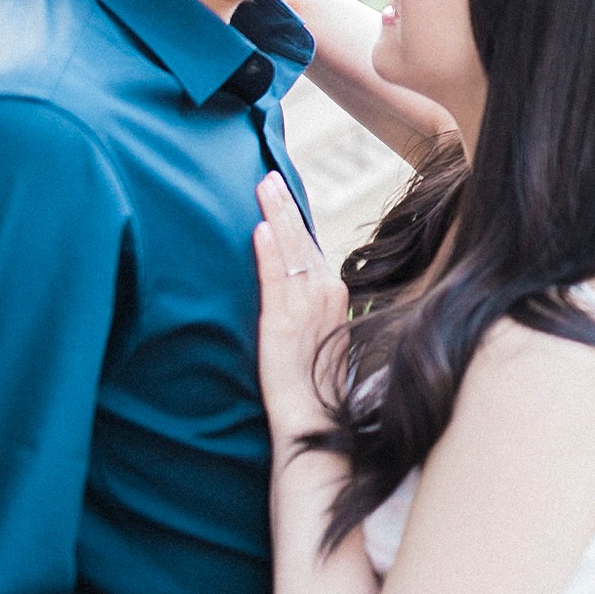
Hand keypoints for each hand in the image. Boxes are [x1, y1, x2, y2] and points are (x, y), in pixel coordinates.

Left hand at [254, 173, 346, 447]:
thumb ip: (308, 308)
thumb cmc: (313, 384)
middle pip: (303, 238)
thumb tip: (294, 291)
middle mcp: (326, 293)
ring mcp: (306, 306)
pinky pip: (276, 278)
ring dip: (277, 215)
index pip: (312, 246)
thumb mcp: (318, 336)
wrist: (313, 417)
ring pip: (291, 249)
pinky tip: (259, 229)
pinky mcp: (283, 321)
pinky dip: (268, 252)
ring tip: (264, 187)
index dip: (295, 219)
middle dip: (285, 205)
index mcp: (334, 294)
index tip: (283, 194)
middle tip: (269, 176)